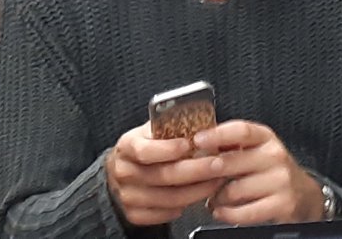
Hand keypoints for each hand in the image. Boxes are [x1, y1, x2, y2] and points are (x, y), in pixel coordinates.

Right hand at [104, 122, 224, 227]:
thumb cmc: (144, 148)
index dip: (168, 149)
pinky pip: (166, 215)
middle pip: (163, 176)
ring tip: (216, 181)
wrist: (123, 172)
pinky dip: (185, 207)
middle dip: (196, 171)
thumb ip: (172, 129)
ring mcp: (128, 196)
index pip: (144, 150)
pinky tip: (197, 196)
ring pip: (169, 199)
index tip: (190, 144)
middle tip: (218, 164)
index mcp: (126, 146)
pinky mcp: (134, 214)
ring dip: (197, 191)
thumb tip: (205, 127)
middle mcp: (124, 172)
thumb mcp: (151, 132)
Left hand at [203, 121, 321, 225]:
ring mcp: (281, 180)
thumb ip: (229, 145)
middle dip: (207, 172)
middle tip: (194, 178)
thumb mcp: (254, 149)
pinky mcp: (283, 204)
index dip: (217, 135)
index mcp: (265, 137)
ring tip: (213, 198)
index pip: (241, 131)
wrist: (303, 194)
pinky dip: (227, 214)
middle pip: (232, 161)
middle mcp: (275, 156)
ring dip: (216, 198)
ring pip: (234, 190)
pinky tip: (221, 211)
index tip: (198, 140)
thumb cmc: (269, 170)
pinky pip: (245, 212)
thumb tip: (197, 146)